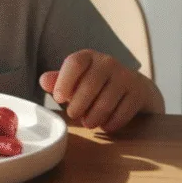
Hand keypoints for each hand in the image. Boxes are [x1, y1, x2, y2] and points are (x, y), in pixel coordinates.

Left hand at [39, 49, 163, 131]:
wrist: (133, 88)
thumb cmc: (96, 84)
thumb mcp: (76, 80)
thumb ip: (58, 81)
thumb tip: (44, 81)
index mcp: (88, 57)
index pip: (74, 63)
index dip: (64, 82)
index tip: (58, 99)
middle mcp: (108, 62)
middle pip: (89, 85)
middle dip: (78, 106)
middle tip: (73, 115)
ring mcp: (126, 76)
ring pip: (105, 102)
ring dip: (93, 117)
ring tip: (88, 123)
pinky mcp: (138, 93)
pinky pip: (122, 113)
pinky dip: (110, 123)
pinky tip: (105, 125)